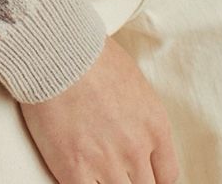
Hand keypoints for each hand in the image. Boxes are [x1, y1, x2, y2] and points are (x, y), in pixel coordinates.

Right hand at [19, 36, 179, 183]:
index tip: (139, 173)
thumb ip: (138, 114)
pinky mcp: (74, 168)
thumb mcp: (131, 80)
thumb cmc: (88, 53)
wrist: (54, 51)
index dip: (151, 177)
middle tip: (113, 168)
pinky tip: (77, 173)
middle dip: (129, 179)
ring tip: (93, 167)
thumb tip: (130, 127)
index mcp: (154, 126)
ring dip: (106, 181)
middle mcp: (135, 148)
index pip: (167, 175)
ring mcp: (106, 162)